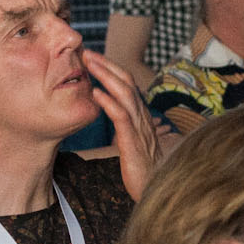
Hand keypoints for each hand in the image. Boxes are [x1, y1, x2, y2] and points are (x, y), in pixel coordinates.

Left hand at [83, 48, 161, 199]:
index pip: (128, 85)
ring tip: (90, 63)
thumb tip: (116, 115)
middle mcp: (142, 118)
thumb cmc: (143, 171)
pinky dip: (109, 102)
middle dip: (107, 65)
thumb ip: (127, 128)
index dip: (112, 69)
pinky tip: (96, 93)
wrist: (155, 191)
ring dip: (106, 76)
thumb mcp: (133, 144)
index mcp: (141, 117)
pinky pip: (122, 117)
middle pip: (127, 82)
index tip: (94, 58)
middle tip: (87, 52)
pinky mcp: (133, 143)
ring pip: (125, 94)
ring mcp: (140, 129)